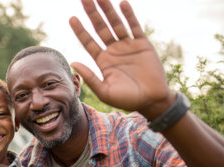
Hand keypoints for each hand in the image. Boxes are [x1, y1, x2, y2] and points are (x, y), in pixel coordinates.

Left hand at [69, 0, 175, 118]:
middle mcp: (113, 50)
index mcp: (102, 61)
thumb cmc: (127, 100)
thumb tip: (73, 63)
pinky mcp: (142, 44)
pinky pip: (134, 27)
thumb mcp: (105, 91)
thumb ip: (90, 77)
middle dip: (91, 13)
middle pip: (99, 28)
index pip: (88, 42)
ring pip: (115, 23)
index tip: (71, 18)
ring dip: (108, 9)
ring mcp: (127, 46)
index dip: (80, 30)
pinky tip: (122, 4)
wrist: (152, 100)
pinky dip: (128, 15)